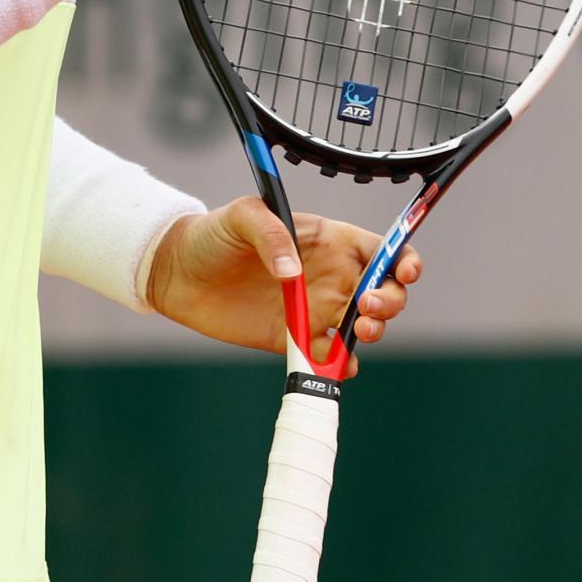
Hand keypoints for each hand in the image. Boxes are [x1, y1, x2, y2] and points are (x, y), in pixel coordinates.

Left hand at [143, 196, 422, 375]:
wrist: (177, 274)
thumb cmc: (211, 235)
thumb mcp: (241, 217)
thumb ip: (270, 234)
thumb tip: (293, 274)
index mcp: (327, 240)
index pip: (380, 249)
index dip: (402, 260)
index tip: (404, 272)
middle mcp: (329, 276)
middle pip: (383, 291)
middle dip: (390, 302)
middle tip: (366, 308)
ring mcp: (315, 310)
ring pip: (363, 327)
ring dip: (372, 333)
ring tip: (355, 332)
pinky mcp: (295, 340)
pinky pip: (331, 357)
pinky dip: (343, 365)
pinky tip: (338, 364)